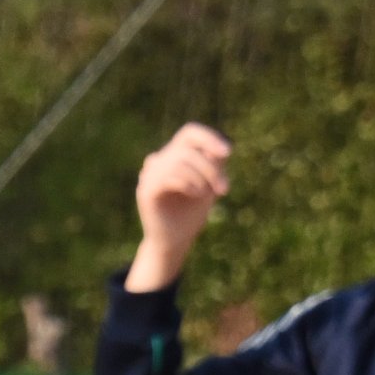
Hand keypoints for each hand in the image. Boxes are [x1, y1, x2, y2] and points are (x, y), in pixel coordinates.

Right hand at [130, 122, 232, 291]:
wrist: (175, 241)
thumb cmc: (191, 213)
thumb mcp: (209, 185)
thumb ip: (214, 165)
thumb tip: (222, 150)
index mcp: (173, 155)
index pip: (190, 133)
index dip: (209, 138)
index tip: (228, 153)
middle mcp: (158, 160)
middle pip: (188, 149)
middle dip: (210, 168)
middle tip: (224, 189)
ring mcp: (149, 174)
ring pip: (179, 161)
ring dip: (201, 177)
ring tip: (207, 194)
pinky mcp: (146, 190)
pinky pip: (169, 176)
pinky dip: (188, 183)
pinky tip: (196, 194)